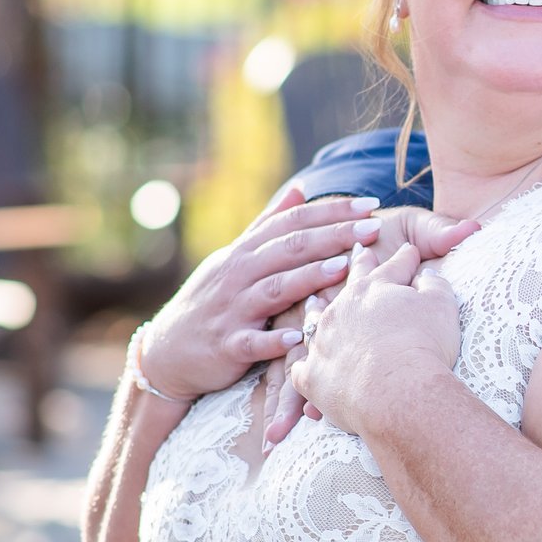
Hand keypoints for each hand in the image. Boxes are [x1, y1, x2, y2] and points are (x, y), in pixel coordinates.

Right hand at [135, 180, 390, 401]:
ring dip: (308, 278)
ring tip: (343, 268)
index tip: (370, 204)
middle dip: (334, 236)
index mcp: (245, 252)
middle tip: (373, 228)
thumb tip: (299, 189)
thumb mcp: (235, 258)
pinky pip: (251, 342)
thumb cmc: (212, 302)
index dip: (331, 211)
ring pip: (273, 289)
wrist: (167, 352)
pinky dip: (272, 340)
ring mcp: (231, 310)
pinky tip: (296, 336)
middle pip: (290, 249)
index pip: (292, 222)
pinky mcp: (226, 346)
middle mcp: (238, 275)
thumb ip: (268, 225)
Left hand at [290, 239, 462, 438]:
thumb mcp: (441, 306)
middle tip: (359, 252)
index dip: (404, 257)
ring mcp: (322, 341)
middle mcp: (341, 308)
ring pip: (314, 320)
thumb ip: (435, 285)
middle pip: (351, 283)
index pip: (394, 266)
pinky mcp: (312, 376)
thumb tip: (428, 275)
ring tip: (314, 302)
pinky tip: (305, 367)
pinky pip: (302, 369)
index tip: (408, 250)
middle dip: (358, 265)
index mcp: (374, 288)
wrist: (395, 393)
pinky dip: (305, 367)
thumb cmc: (423, 345)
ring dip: (315, 310)